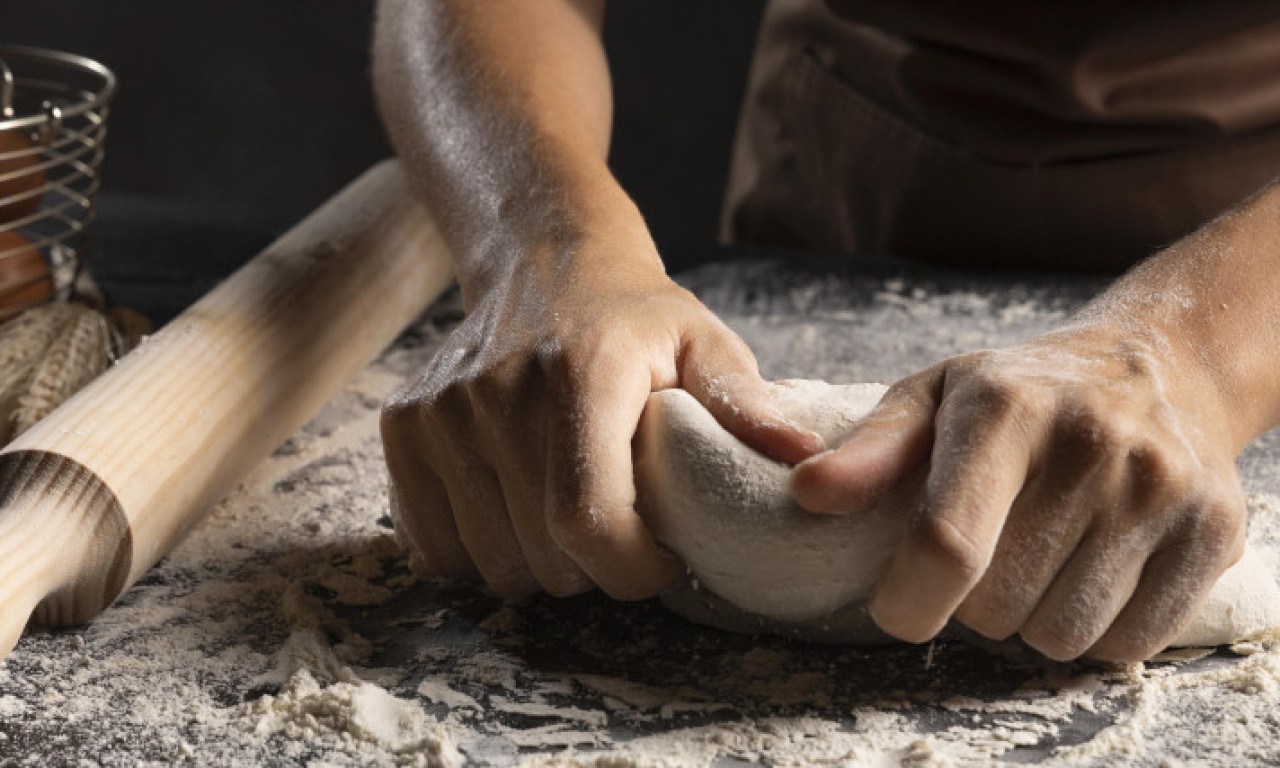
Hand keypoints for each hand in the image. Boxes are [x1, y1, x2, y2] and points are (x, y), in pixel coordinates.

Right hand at [383, 237, 823, 599]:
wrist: (542, 261)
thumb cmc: (636, 318)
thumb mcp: (705, 344)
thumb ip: (747, 405)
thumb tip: (804, 461)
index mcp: (582, 375)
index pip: (588, 522)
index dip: (632, 569)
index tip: (662, 557)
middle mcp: (497, 393)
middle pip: (542, 557)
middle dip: (596, 568)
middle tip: (623, 521)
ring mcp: (441, 412)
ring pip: (490, 563)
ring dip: (540, 562)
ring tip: (572, 508)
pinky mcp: (403, 428)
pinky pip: (434, 546)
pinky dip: (481, 550)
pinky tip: (518, 507)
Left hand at [791, 324, 1246, 660]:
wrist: (1155, 366)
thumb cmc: (1020, 391)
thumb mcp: (933, 397)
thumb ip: (870, 451)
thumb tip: (807, 492)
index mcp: (1006, 407)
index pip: (948, 544)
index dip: (908, 601)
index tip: (896, 608)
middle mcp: (1091, 444)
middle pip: (996, 604)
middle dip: (969, 601)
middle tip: (986, 552)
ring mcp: (1160, 488)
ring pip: (1060, 636)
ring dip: (1031, 619)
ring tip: (1038, 557)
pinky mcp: (1214, 531)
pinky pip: (1127, 644)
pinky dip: (1096, 631)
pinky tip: (1089, 571)